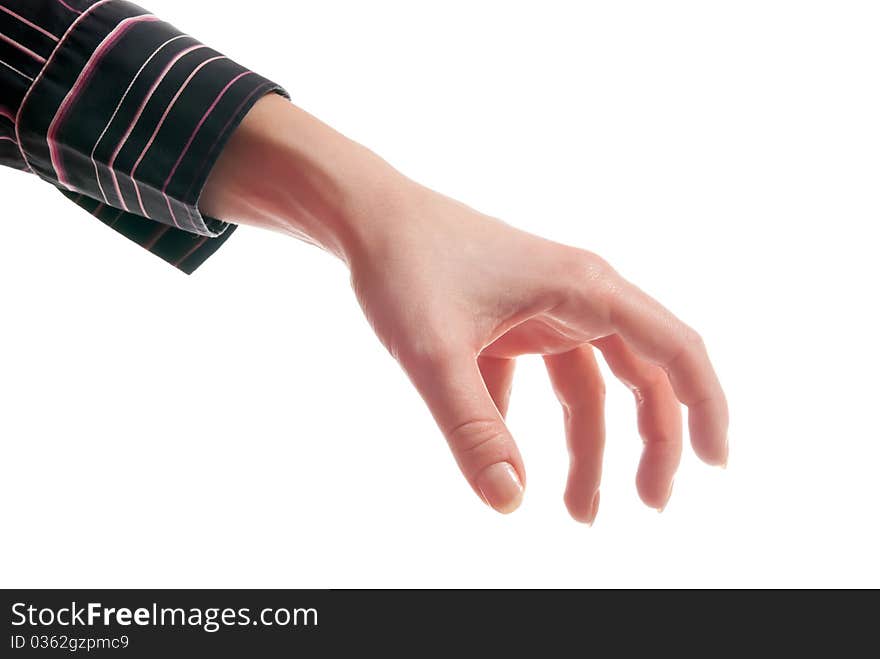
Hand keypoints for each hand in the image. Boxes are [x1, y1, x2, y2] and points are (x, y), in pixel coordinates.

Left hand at [201, 94, 728, 522]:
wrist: (367, 219)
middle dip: (651, 442)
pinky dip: (538, 423)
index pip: (673, 349)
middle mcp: (578, 295)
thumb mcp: (436, 353)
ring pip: (591, 386)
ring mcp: (548, 308)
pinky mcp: (517, 320)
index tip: (717, 463)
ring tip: (581, 511)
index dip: (706, 406)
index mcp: (584, 289)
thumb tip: (509, 501)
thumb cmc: (405, 267)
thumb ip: (472, 428)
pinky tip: (509, 458)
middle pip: (641, 375)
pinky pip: (545, 379)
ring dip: (592, 446)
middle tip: (649, 505)